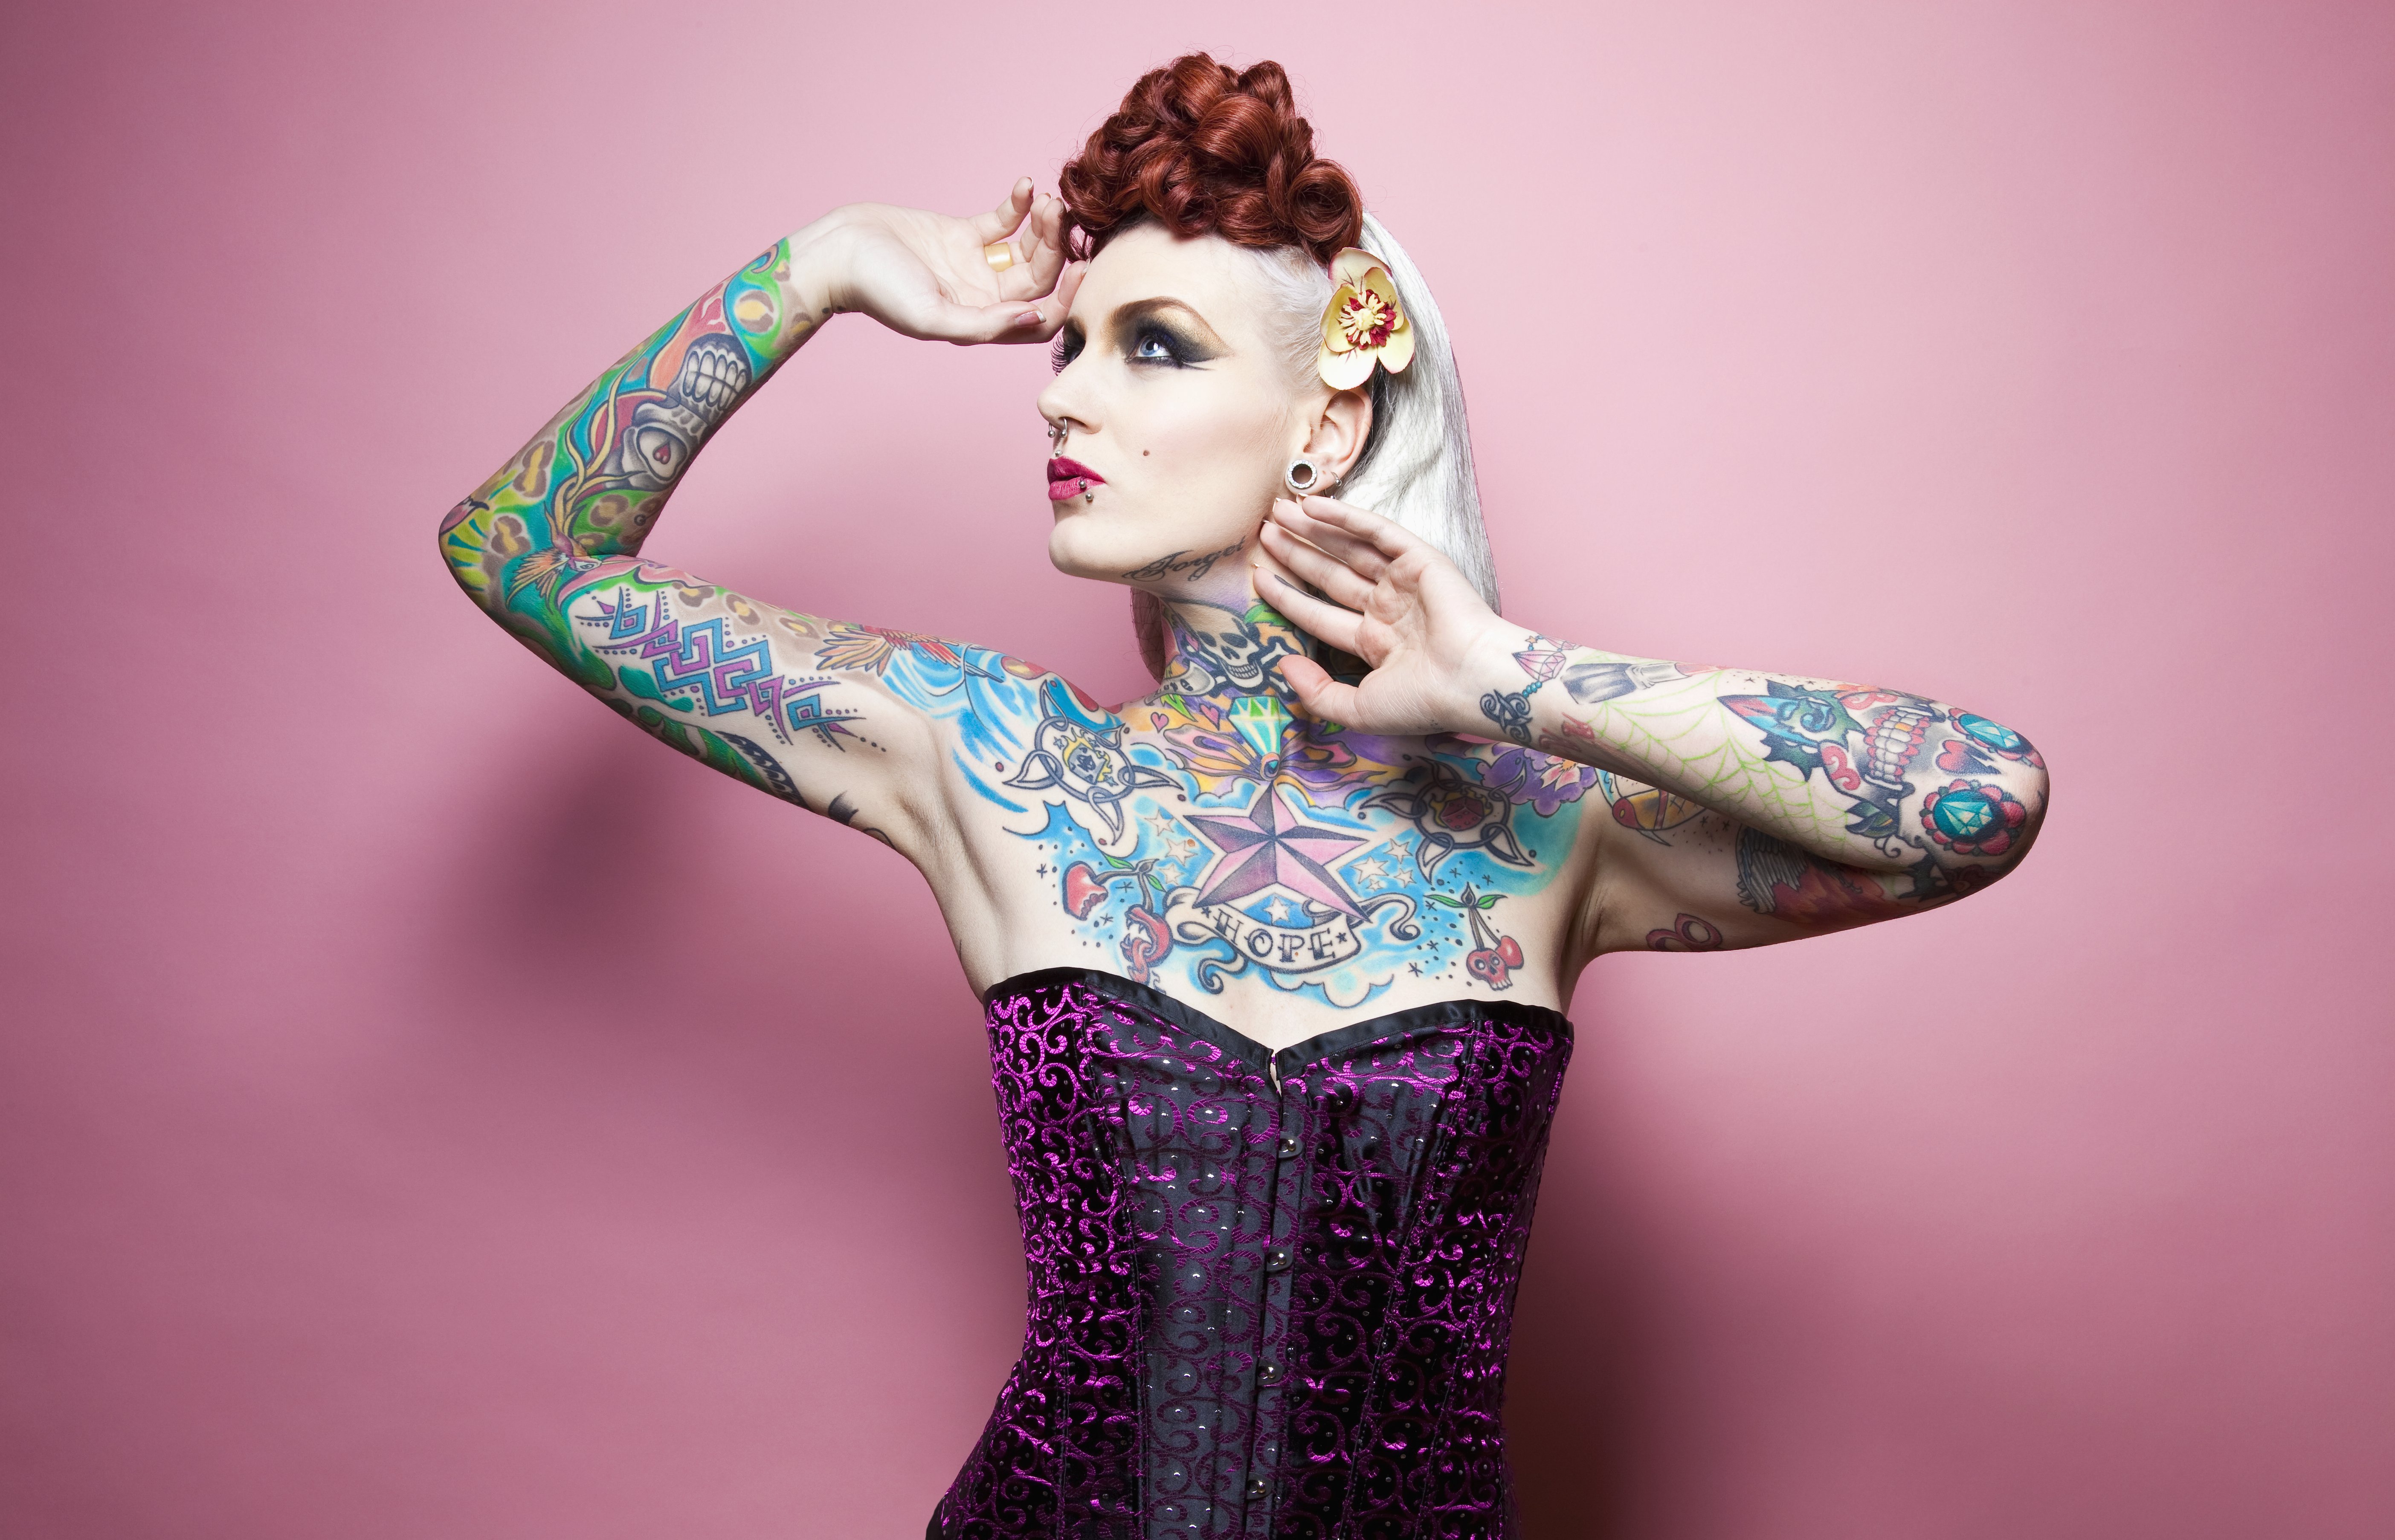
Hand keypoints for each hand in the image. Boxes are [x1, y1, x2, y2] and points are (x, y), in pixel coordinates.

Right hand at [803, 178, 1086, 345]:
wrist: (841, 251)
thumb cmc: (878, 291)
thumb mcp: (931, 317)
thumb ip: (983, 325)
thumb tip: (1033, 318)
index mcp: (982, 324)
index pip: (1040, 319)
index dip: (1065, 298)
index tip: (1077, 266)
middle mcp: (985, 298)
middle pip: (1040, 277)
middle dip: (1055, 248)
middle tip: (1058, 216)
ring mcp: (976, 264)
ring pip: (1027, 247)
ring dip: (1043, 225)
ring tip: (1046, 200)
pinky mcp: (963, 233)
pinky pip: (1004, 220)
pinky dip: (1018, 204)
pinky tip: (1024, 185)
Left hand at [1254, 496, 1515, 733]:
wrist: (1472, 682)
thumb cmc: (1423, 703)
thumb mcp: (1358, 709)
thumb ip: (1316, 692)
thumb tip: (1282, 665)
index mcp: (1375, 643)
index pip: (1320, 614)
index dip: (1288, 597)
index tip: (1260, 577)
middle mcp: (1387, 609)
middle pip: (1330, 575)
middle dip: (1297, 553)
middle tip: (1263, 531)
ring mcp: (1403, 582)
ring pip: (1348, 549)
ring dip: (1313, 529)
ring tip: (1276, 511)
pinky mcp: (1419, 560)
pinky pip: (1375, 532)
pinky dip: (1345, 517)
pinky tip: (1312, 505)